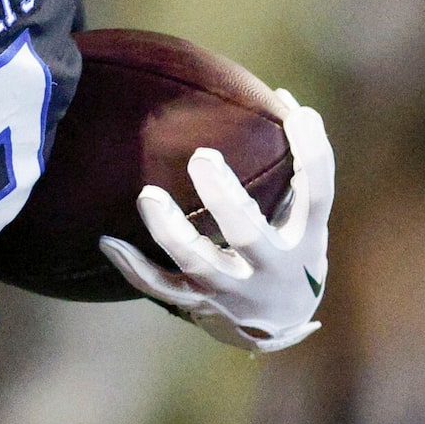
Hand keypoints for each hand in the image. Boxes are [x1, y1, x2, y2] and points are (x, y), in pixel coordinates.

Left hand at [98, 90, 334, 352]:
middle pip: (248, 234)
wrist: (280, 328)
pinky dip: (133, 267)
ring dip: (171, 231)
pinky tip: (108, 242)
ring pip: (198, 263)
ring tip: (148, 196)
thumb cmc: (290, 252)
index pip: (315, 194)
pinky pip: (162, 287)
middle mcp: (269, 268)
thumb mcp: (305, 220)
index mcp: (303, 240)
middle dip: (224, 198)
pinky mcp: (200, 303)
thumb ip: (295, 169)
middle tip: (202, 158)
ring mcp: (232, 290)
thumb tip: (282, 95)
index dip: (312, 153)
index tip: (296, 112)